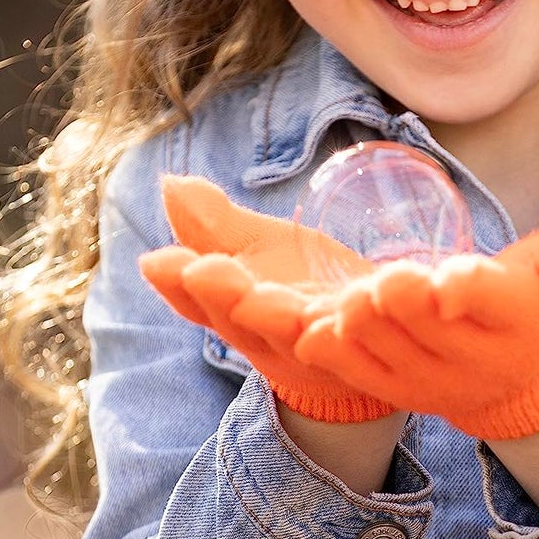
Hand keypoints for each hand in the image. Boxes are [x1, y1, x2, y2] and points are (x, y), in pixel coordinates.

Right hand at [138, 175, 396, 423]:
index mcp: (236, 317)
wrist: (378, 339)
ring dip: (281, 320)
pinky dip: (355, 328)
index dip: (177, 287)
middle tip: (203, 271)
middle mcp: (275, 343)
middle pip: (245, 325)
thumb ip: (216, 226)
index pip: (197, 304)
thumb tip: (170, 185)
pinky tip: (353, 305)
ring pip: (300, 340)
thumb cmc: (307, 292)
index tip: (159, 263)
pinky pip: (365, 343)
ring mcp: (325, 353)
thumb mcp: (259, 253)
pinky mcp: (374, 351)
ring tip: (266, 297)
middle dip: (225, 298)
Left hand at [293, 203, 538, 439]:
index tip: (452, 279)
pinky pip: (362, 375)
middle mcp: (476, 358)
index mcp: (519, 320)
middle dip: (406, 306)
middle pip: (432, 330)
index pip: (496, 303)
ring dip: (364, 328)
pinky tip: (314, 335)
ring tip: (348, 302)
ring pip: (390, 353)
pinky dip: (338, 356)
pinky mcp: (398, 390)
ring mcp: (432, 380)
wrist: (521, 384)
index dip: (473, 292)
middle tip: (382, 280)